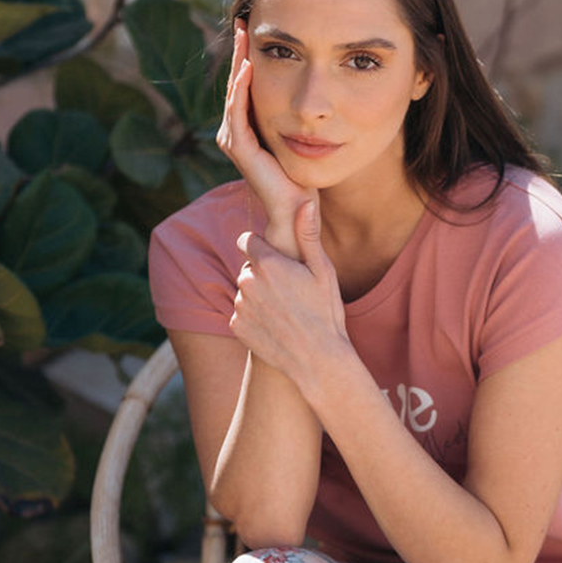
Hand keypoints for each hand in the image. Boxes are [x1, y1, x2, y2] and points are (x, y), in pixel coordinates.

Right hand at [216, 20, 314, 257]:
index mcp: (248, 130)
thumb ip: (301, 119)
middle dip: (239, 52)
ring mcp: (235, 141)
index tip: (255, 29)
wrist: (296, 213)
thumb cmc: (303, 181)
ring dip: (238, 62)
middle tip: (243, 21)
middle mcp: (236, 133)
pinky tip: (249, 66)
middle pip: (235, 83)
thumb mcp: (303, 141)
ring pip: (233, 92)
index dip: (248, 58)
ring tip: (243, 35)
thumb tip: (320, 97)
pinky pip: (238, 111)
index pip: (245, 86)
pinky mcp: (240, 150)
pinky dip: (242, 88)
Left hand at [230, 199, 349, 390]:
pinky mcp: (235, 326)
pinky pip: (240, 314)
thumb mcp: (323, 271)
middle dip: (262, 274)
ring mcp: (239, 305)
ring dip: (257, 296)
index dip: (262, 248)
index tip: (276, 260)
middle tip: (288, 293)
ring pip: (243, 291)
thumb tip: (304, 202)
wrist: (318, 360)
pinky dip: (253, 318)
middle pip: (247, 267)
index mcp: (268, 264)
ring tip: (284, 312)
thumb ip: (307, 235)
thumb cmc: (326, 313)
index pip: (247, 240)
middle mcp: (247, 281)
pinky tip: (275, 327)